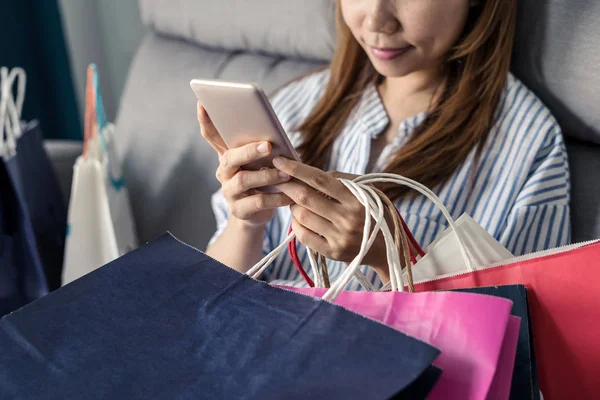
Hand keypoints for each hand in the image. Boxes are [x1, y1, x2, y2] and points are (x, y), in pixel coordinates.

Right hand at [197, 103, 293, 226]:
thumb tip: (275, 132)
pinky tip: (289, 196)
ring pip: (244, 180)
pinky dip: (276, 198)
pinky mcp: (239, 210)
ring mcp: (229, 192)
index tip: (203, 103)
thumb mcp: (259, 163)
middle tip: (269, 146)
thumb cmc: (262, 181)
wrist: (256, 215)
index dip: (206, 121)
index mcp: (227, 155)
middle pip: (231, 158)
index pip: (212, 136)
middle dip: (249, 151)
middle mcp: (224, 172)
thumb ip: (262, 148)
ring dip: (267, 175)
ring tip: (286, 174)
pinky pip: (258, 202)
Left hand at [272, 157, 390, 280]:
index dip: (297, 169)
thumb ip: (344, 179)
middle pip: (306, 198)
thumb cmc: (375, 213)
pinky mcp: (333, 252)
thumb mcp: (369, 191)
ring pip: (302, 216)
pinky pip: (304, 236)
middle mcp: (348, 219)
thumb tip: (313, 173)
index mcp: (357, 199)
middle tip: (276, 177)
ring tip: (294, 200)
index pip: (319, 179)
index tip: (279, 160)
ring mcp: (340, 237)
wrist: (387, 249)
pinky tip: (299, 218)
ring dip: (292, 205)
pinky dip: (297, 224)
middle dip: (287, 185)